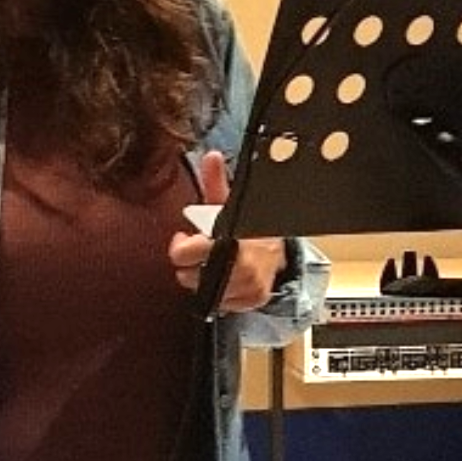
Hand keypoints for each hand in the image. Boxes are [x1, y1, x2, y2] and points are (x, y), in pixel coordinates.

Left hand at [169, 149, 287, 312]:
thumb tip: (210, 156)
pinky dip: (219, 292)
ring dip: (203, 279)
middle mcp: (241, 269)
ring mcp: (247, 288)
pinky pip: (219, 304)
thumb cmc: (249, 226)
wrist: (281, 248)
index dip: (180, 246)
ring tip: (213, 263)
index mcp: (232, 242)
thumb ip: (215, 182)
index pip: (184, 254)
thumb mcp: (229, 203)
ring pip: (202, 292)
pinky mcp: (251, 301)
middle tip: (201, 251)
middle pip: (188, 277)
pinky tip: (225, 277)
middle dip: (190, 264)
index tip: (185, 238)